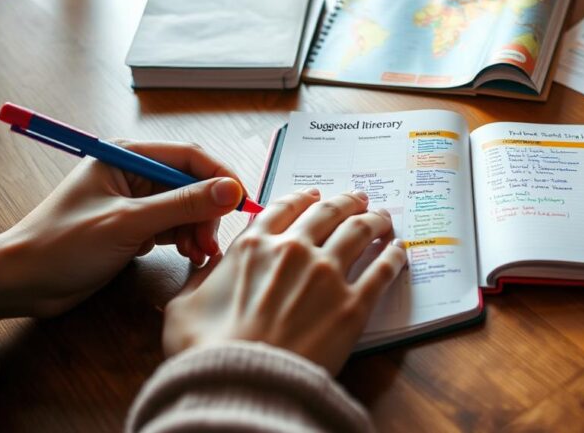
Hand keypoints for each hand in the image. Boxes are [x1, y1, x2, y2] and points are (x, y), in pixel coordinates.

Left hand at [0, 141, 248, 320]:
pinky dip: (185, 239)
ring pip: (186, 207)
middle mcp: (134, 173)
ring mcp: (135, 201)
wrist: (22, 282)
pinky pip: (174, 226)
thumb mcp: (128, 223)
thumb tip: (230, 190)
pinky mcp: (134, 226)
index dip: (220, 177)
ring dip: (198, 229)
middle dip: (207, 212)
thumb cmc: (62, 245)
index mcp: (127, 156)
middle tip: (211, 242)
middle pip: (192, 183)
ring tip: (199, 254)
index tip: (242, 202)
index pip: (190, 156)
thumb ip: (182, 205)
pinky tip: (189, 255)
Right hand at [162, 189, 407, 374]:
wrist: (242, 386)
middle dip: (347, 201)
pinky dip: (394, 256)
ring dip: (375, 219)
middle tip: (360, 199)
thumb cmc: (207, 351)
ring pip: (360, 232)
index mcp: (253, 246)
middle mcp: (294, 251)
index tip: (315, 197)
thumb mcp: (184, 307)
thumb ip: (200, 278)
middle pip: (330, 212)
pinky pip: (382, 270)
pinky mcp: (353, 305)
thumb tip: (205, 267)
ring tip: (384, 218)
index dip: (304, 199)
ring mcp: (327, 275)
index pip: (285, 208)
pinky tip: (400, 250)